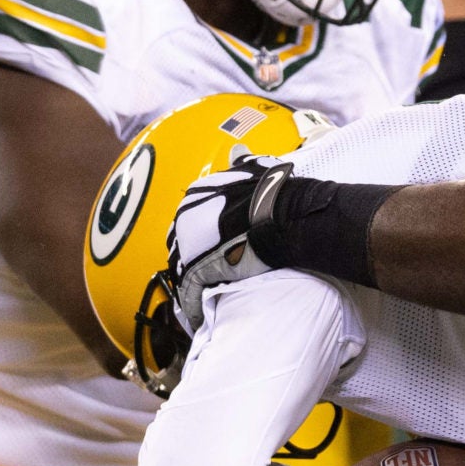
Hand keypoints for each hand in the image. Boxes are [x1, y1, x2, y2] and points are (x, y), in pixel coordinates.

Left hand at [169, 154, 293, 319]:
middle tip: (210, 278)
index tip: (216, 252)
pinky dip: (194, 308)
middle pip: (181, 248)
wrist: (283, 213)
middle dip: (192, 264)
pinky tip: (201, 318)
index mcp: (195, 197)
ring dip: (191, 287)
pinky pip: (190, 294)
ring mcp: (187, 245)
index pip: (189, 225)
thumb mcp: (254, 169)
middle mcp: (183, 219)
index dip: (202, 241)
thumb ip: (242, 161)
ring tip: (203, 301)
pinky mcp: (196, 270)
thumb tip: (238, 147)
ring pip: (181, 272)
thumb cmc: (274, 194)